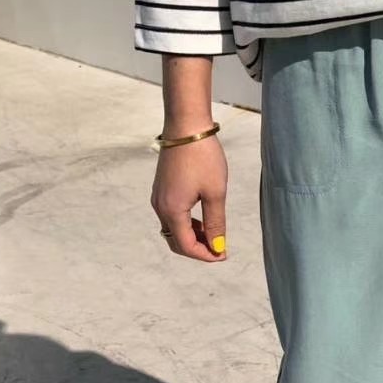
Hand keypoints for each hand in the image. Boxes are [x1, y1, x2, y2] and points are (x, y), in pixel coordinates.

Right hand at [151, 132, 228, 261]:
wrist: (186, 127)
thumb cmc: (203, 158)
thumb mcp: (215, 193)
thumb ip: (216, 223)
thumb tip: (217, 247)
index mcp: (172, 210)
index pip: (185, 245)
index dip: (205, 255)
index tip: (224, 255)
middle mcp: (160, 206)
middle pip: (176, 241)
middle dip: (198, 249)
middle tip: (220, 248)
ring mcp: (158, 197)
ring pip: (173, 229)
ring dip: (193, 237)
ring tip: (216, 234)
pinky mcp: (162, 190)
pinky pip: (172, 216)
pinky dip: (187, 224)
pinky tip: (205, 220)